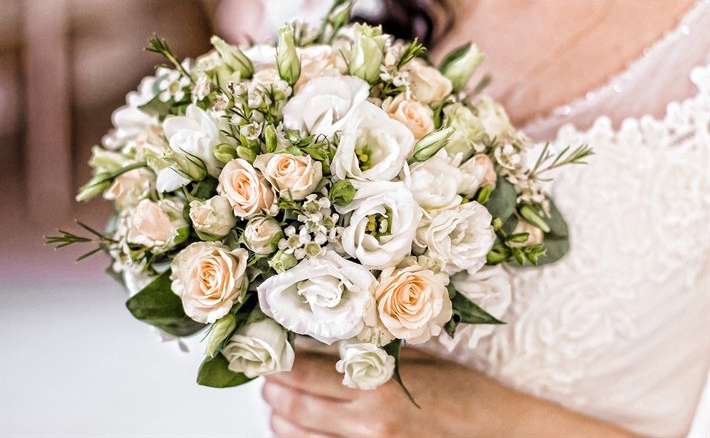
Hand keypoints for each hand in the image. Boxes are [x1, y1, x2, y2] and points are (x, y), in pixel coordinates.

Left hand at [262, 348, 509, 437]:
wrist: (499, 432)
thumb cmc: (463, 391)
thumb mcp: (417, 358)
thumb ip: (369, 352)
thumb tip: (323, 342)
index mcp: (378, 386)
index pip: (307, 374)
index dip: (281, 367)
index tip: (269, 359)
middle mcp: (369, 424)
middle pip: (297, 410)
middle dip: (274, 394)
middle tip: (267, 382)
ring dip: (282, 422)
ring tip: (277, 408)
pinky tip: (301, 431)